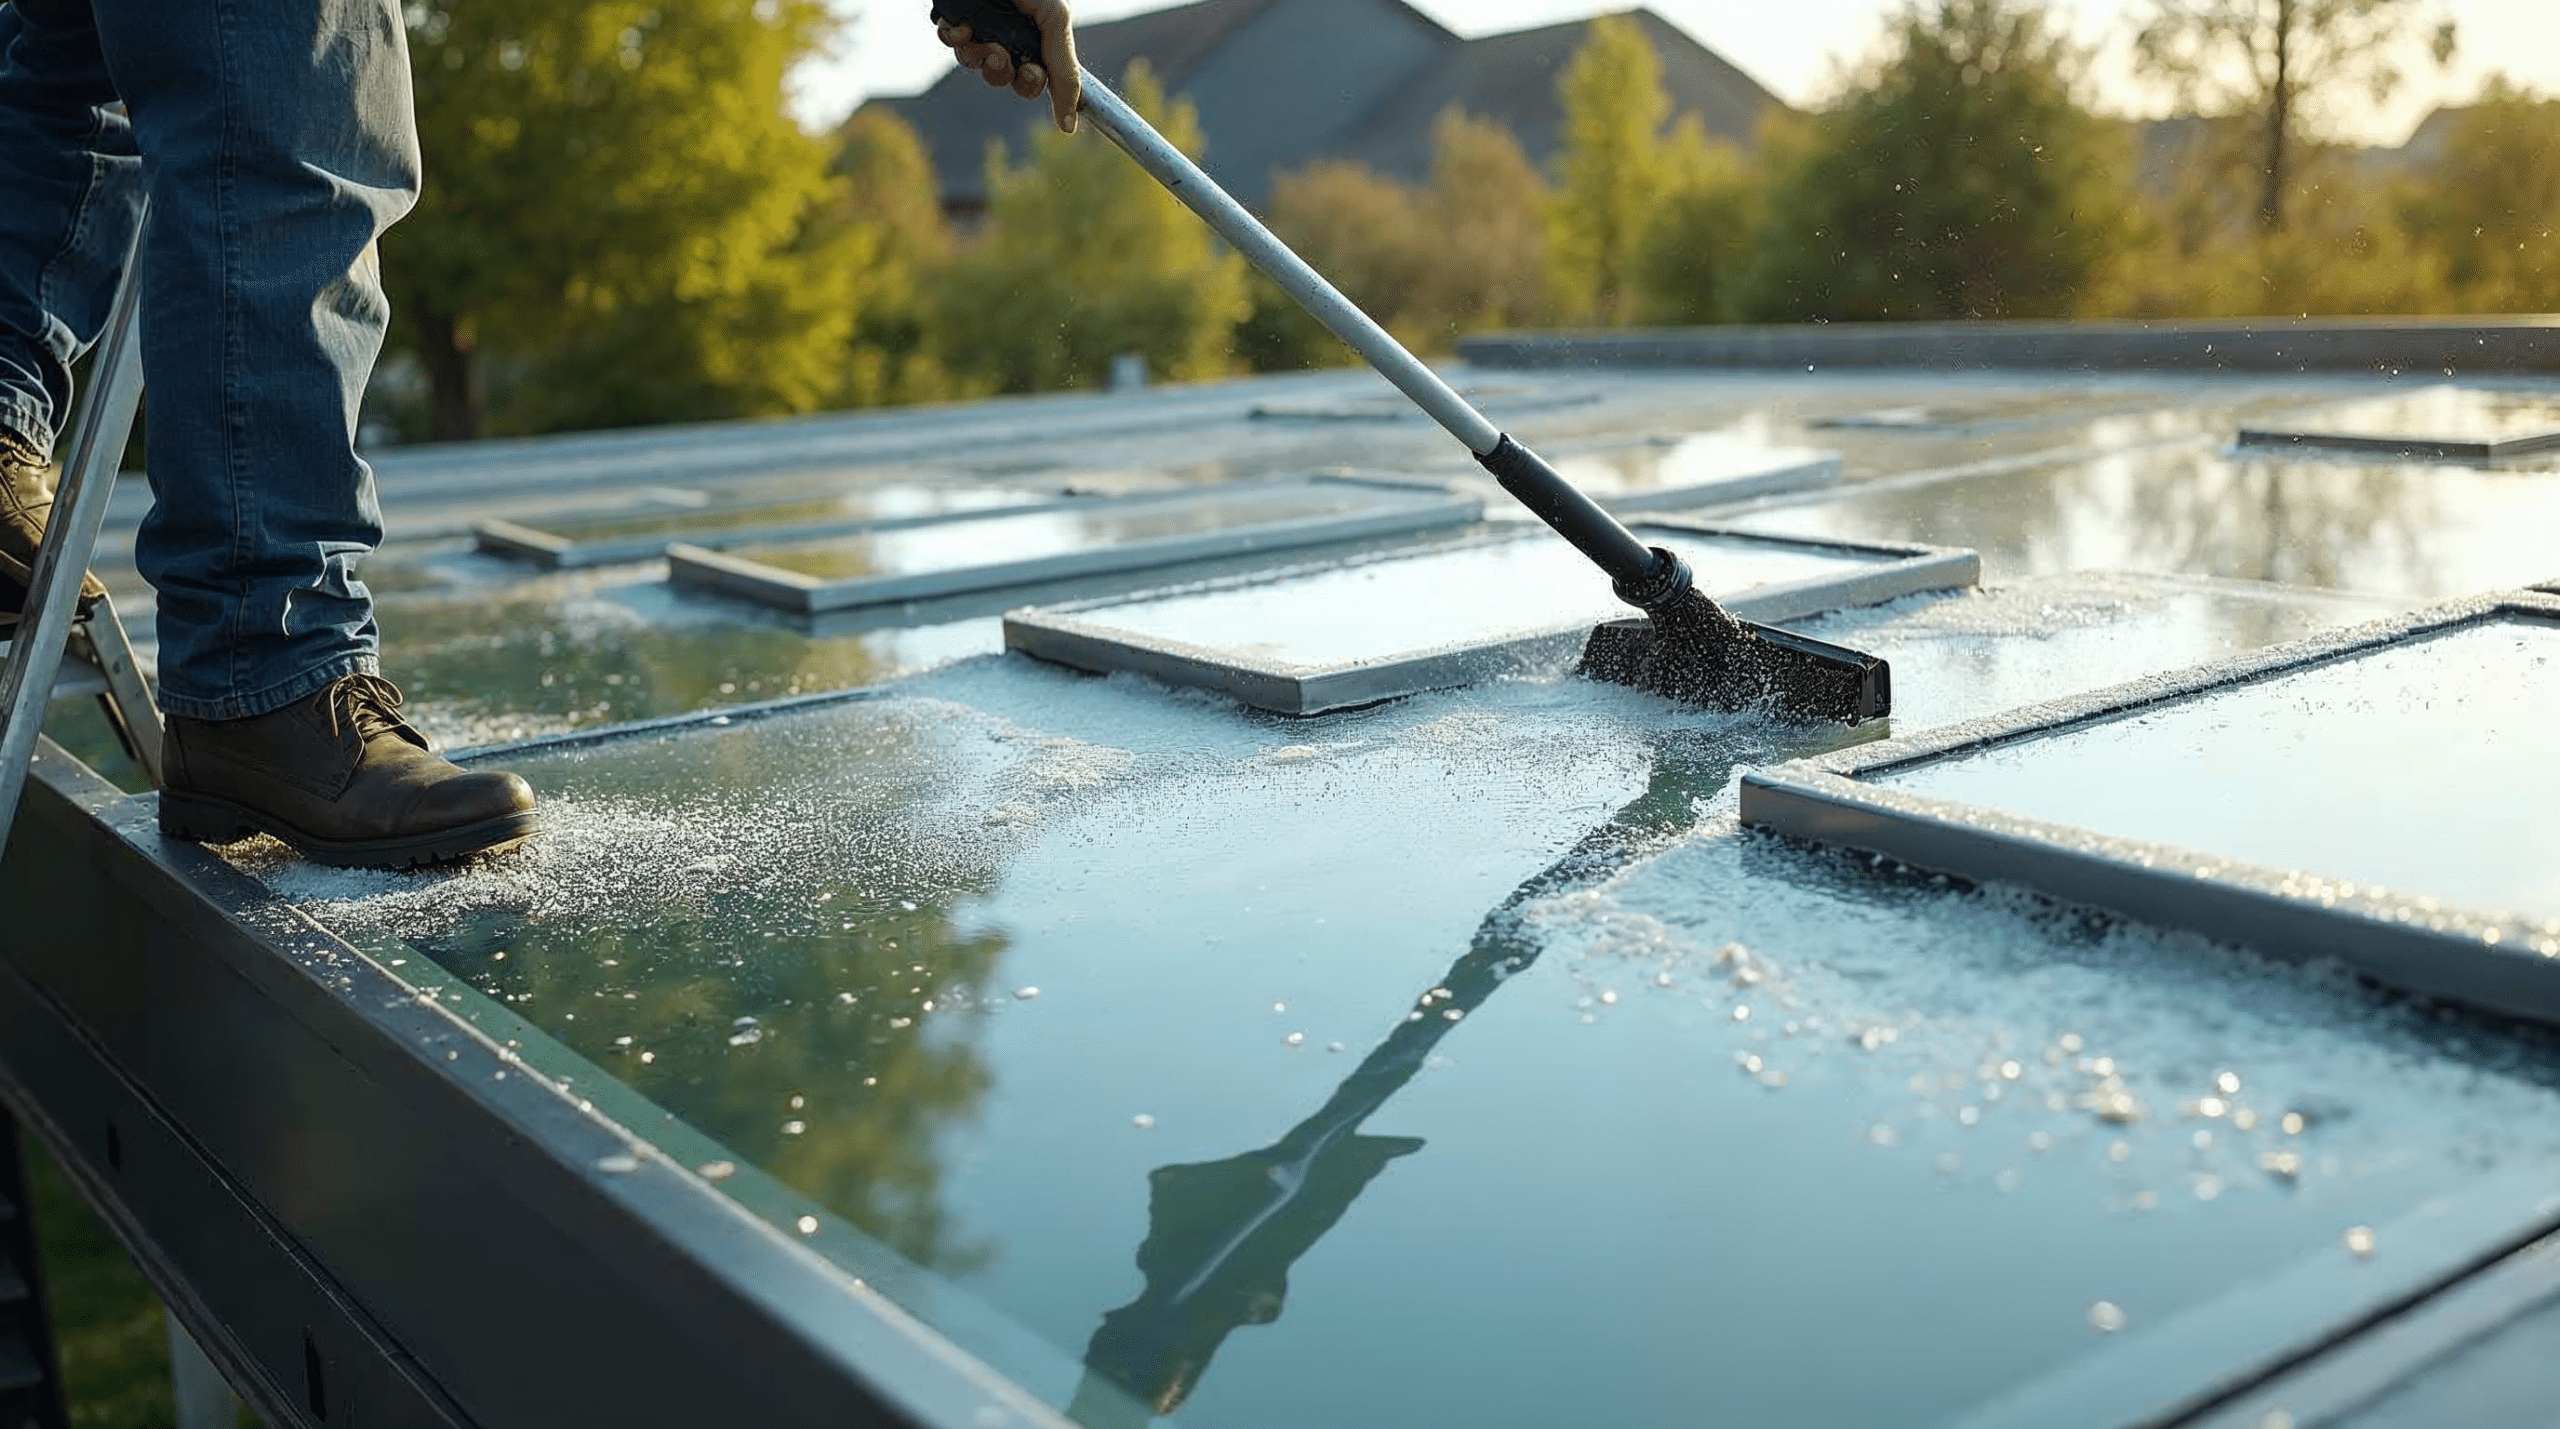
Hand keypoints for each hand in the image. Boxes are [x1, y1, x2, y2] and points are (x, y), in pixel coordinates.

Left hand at [937, 0, 1081, 134]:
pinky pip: (950, 41)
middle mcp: (1008, 33)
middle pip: (1003, 76)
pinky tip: (961, 26)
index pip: (1034, 78)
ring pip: (975, 62)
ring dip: (978, 56)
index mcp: (1036, 35)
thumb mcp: (1056, 19)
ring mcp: (979, 25)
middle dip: (1002, 72)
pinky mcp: (954, 15)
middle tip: (1000, 56)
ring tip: (981, 38)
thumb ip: (1065, 71)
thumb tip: (1071, 126)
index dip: (1031, 83)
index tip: (1032, 74)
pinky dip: (954, 38)